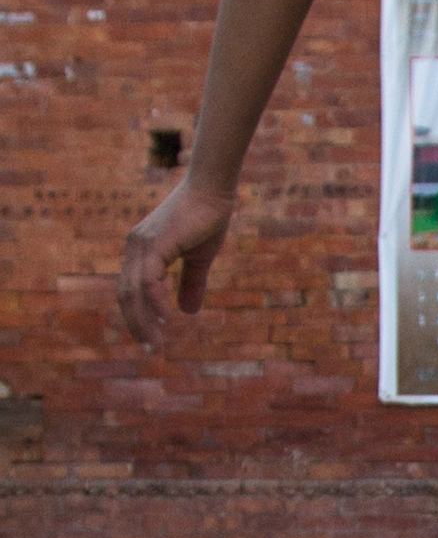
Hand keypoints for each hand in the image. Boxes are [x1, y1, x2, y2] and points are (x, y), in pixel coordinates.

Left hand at [118, 181, 238, 345]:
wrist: (213, 189)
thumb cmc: (208, 217)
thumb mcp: (200, 257)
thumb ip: (191, 282)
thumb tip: (188, 312)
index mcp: (141, 250)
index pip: (130, 289)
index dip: (137, 314)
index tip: (150, 336)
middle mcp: (135, 248)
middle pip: (125, 294)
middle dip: (136, 324)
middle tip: (150, 348)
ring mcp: (142, 246)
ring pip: (133, 291)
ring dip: (143, 320)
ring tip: (156, 342)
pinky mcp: (155, 244)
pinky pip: (148, 281)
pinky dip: (155, 302)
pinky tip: (166, 319)